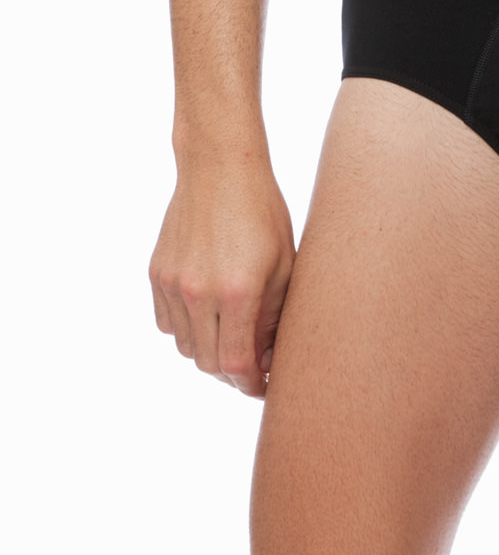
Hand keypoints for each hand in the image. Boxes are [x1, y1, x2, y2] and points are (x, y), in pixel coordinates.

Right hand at [149, 160, 295, 397]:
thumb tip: (269, 359)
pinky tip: (208, 314)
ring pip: (187, 348)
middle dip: (233, 373)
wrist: (220, 166)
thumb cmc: (263, 211)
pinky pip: (168, 323)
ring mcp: (173, 283)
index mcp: (238, 291)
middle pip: (210, 363)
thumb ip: (274, 316)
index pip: (237, 364)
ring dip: (209, 352)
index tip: (264, 388)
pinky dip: (187, 330)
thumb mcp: (284, 263)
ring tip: (232, 337)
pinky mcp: (157, 273)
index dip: (251, 385)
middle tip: (253, 367)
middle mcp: (199, 292)